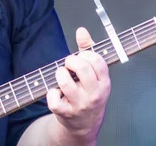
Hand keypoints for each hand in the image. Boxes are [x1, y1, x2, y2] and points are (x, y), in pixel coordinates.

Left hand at [47, 27, 110, 142]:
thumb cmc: (88, 92)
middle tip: (69, 65)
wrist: (84, 124)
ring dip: (59, 74)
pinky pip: (52, 97)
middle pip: (81, 67)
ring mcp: (80, 105)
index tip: (82, 58)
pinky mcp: (65, 113)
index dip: (85, 54)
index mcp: (104, 82)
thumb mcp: (93, 73)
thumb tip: (81, 30)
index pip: (97, 60)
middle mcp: (94, 94)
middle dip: (70, 61)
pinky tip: (57, 93)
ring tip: (63, 77)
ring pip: (64, 81)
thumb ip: (88, 49)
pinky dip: (51, 93)